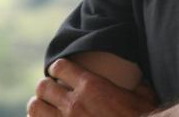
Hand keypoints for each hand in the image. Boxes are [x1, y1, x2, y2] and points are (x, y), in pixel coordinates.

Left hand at [27, 58, 157, 116]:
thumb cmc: (141, 115)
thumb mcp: (143, 94)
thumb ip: (136, 82)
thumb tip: (138, 76)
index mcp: (91, 86)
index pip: (61, 67)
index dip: (58, 67)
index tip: (60, 70)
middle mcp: (73, 104)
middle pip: (43, 87)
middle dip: (45, 85)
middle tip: (51, 88)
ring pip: (34, 108)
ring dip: (38, 104)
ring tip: (44, 105)